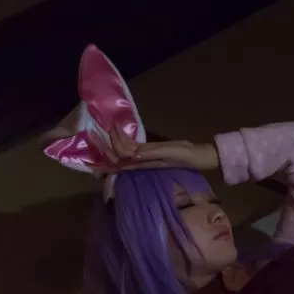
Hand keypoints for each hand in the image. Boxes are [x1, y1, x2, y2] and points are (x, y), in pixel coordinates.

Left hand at [96, 125, 219, 171]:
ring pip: (122, 154)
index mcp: (143, 162)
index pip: (119, 158)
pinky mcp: (150, 154)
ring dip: (113, 145)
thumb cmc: (184, 155)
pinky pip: (131, 151)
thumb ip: (150, 153)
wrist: (197, 157)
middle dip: (105, 148)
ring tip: (107, 131)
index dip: (108, 150)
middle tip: (96, 133)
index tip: (102, 136)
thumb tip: (130, 154)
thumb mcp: (168, 152)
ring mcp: (144, 159)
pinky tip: (121, 137)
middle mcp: (141, 162)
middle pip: (117, 157)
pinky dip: (123, 144)